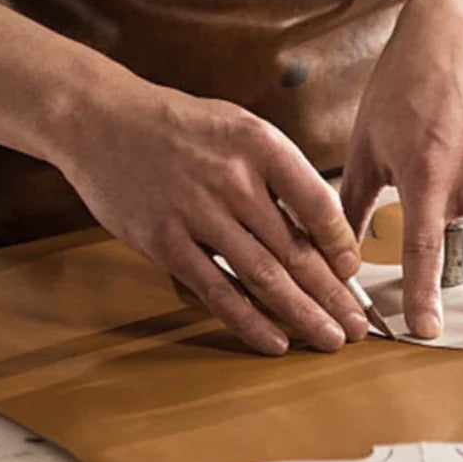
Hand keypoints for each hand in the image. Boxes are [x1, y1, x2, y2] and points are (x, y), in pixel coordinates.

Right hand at [55, 76, 367, 354]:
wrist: (106, 120)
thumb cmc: (184, 127)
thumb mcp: (243, 129)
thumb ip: (281, 174)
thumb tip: (321, 230)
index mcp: (262, 146)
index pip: (318, 203)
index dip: (342, 244)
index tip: (353, 271)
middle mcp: (234, 179)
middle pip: (295, 249)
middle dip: (332, 294)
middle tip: (357, 326)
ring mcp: (197, 212)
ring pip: (262, 276)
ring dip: (301, 314)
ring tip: (330, 340)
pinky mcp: (164, 241)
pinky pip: (215, 290)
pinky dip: (249, 321)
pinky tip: (275, 341)